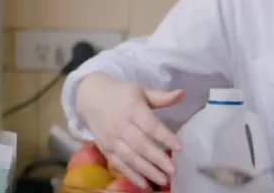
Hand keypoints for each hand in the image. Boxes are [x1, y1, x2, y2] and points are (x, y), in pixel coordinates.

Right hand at [75, 73, 184, 187]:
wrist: (90, 96)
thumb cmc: (121, 93)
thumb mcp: (142, 91)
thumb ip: (162, 97)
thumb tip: (183, 94)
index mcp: (133, 109)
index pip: (150, 125)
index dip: (165, 136)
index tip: (179, 147)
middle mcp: (121, 125)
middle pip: (141, 145)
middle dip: (158, 159)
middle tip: (173, 170)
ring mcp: (111, 139)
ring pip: (130, 157)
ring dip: (147, 170)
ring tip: (163, 180)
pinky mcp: (105, 149)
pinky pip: (119, 164)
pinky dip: (131, 175)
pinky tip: (144, 184)